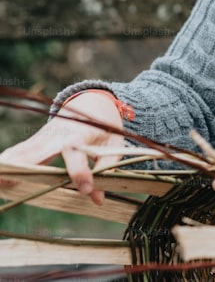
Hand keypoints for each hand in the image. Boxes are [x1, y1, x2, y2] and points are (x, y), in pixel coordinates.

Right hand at [0, 91, 123, 204]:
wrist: (90, 104)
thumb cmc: (103, 127)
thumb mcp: (113, 144)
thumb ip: (105, 169)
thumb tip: (98, 199)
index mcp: (78, 135)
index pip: (76, 154)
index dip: (80, 172)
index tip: (86, 189)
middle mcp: (55, 136)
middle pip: (36, 152)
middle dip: (25, 169)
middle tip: (11, 185)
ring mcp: (41, 139)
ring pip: (19, 153)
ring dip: (8, 167)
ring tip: (2, 184)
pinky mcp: (33, 143)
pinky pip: (15, 154)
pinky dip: (6, 164)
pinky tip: (1, 179)